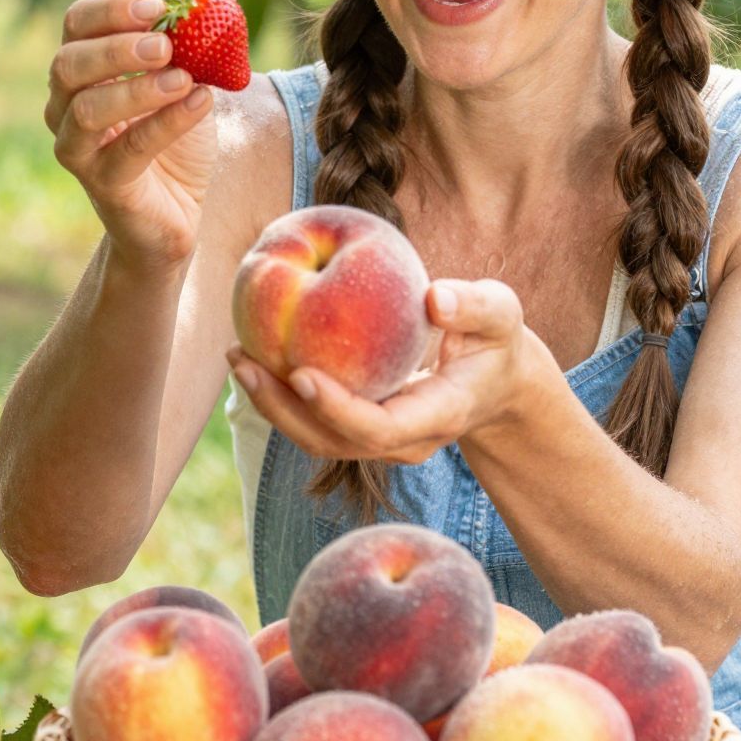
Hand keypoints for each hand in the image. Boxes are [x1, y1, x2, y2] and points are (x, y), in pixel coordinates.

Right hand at [45, 0, 216, 268]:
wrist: (177, 209)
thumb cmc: (173, 138)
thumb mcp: (185, 82)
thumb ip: (188, 50)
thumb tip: (207, 14)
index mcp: (81, 70)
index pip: (76, 25)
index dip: (111, 10)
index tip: (155, 7)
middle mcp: (64, 106)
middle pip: (69, 64)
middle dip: (116, 49)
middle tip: (164, 44)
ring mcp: (77, 148)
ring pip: (87, 109)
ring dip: (137, 89)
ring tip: (183, 78)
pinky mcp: (103, 183)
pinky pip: (130, 148)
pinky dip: (167, 122)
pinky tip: (200, 102)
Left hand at [227, 279, 537, 464]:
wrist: (494, 381)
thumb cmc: (495, 340)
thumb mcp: (502, 314)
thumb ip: (476, 305)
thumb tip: (435, 298)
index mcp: (439, 415)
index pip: (380, 428)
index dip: (336, 408)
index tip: (300, 371)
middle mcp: (405, 441)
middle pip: (333, 442)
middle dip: (283, 409)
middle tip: (244, 361)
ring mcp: (381, 442)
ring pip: (316, 439)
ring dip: (272, 405)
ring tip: (238, 357)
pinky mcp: (361, 429)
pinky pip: (314, 422)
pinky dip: (281, 395)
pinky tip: (255, 356)